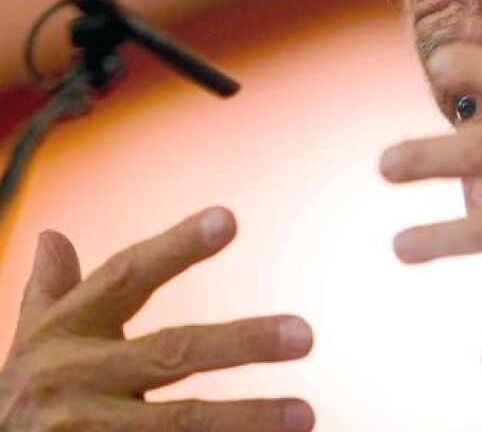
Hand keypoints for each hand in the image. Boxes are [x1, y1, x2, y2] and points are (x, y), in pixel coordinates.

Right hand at [0, 208, 314, 431]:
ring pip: (181, 421)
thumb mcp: (33, 340)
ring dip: (248, 419)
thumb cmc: (26, 392)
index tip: (229, 218)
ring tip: (305, 415)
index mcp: (63, 330)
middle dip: (242, 343)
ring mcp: (83, 430)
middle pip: (172, 352)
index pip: (125, 276)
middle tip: (306, 335)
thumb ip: (52, 292)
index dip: (176, 247)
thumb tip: (53, 237)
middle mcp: (73, 376)